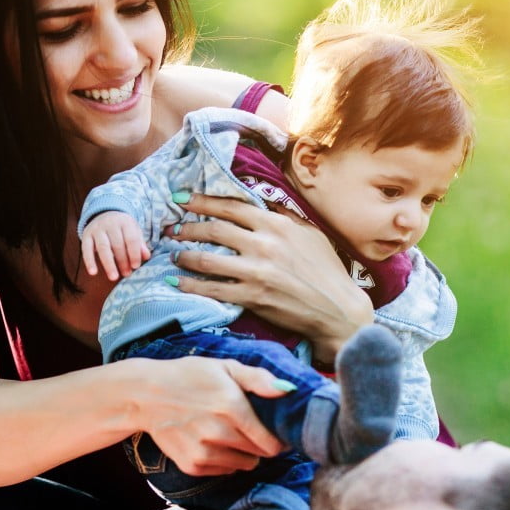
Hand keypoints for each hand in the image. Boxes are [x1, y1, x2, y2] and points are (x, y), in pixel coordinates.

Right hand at [82, 211, 149, 280]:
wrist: (105, 213)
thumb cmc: (123, 228)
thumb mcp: (134, 231)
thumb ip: (140, 244)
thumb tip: (146, 256)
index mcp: (125, 222)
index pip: (131, 239)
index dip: (134, 253)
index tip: (136, 266)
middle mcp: (110, 223)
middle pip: (117, 245)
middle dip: (122, 261)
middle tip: (126, 274)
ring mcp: (97, 229)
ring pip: (103, 248)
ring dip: (109, 264)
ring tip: (114, 277)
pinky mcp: (86, 235)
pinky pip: (86, 249)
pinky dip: (89, 261)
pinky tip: (93, 272)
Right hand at [128, 356, 289, 475]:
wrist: (145, 396)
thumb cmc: (189, 377)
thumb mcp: (225, 368)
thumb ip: (259, 379)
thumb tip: (289, 390)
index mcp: (232, 407)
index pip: (272, 443)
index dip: (279, 440)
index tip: (277, 431)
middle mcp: (219, 433)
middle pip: (261, 454)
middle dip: (262, 444)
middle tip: (250, 428)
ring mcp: (204, 452)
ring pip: (245, 464)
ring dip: (245, 453)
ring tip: (230, 433)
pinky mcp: (192, 465)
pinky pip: (225, 471)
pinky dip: (226, 460)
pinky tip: (213, 441)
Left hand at [166, 194, 374, 361]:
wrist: (337, 309)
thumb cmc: (327, 271)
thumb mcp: (310, 234)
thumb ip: (284, 217)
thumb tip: (263, 203)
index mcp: (275, 225)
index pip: (230, 207)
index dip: (202, 201)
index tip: (183, 200)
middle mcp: (263, 245)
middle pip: (213, 230)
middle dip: (187, 228)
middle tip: (172, 229)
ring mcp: (256, 272)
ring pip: (207, 259)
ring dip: (184, 256)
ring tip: (173, 255)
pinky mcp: (252, 298)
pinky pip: (212, 290)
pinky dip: (190, 285)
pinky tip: (177, 282)